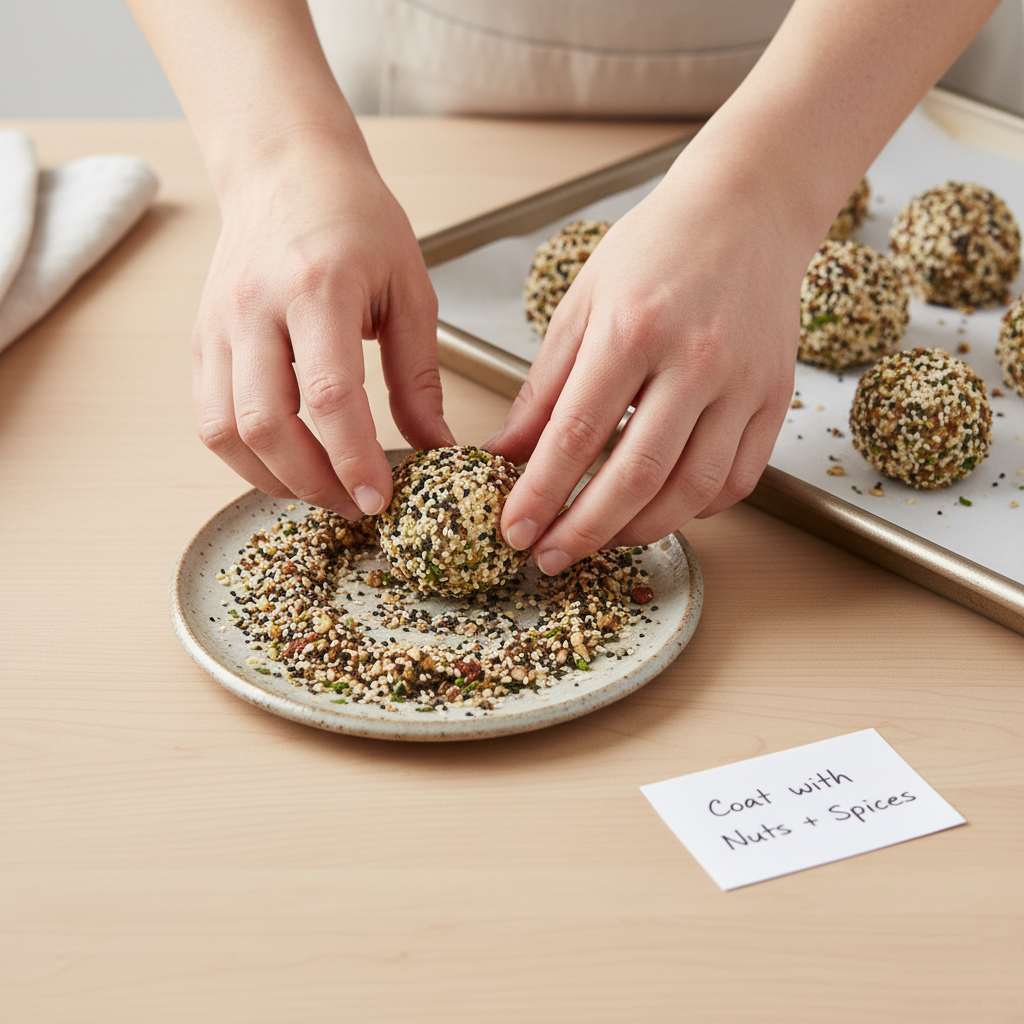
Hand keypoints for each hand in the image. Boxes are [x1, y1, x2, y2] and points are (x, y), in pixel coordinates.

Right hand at [193, 135, 452, 516]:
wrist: (285, 167)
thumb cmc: (355, 219)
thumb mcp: (409, 289)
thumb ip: (418, 375)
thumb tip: (435, 446)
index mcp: (318, 286)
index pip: (329, 395)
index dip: (354, 458)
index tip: (380, 497)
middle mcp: (255, 307)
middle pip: (265, 424)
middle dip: (314, 483)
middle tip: (355, 505)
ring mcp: (217, 325)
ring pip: (225, 430)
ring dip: (274, 479)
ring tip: (323, 491)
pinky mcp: (200, 339)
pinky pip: (208, 418)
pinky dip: (246, 456)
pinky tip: (285, 464)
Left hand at [487, 160, 808, 574]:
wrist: (748, 209)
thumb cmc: (655, 249)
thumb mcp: (582, 305)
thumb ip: (544, 388)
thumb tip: (507, 455)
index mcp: (633, 328)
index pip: (578, 433)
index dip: (542, 493)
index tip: (515, 532)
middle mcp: (696, 360)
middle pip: (638, 474)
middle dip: (585, 530)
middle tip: (549, 558)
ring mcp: (744, 383)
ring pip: (693, 489)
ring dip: (639, 530)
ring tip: (598, 540)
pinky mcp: (775, 398)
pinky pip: (737, 479)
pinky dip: (695, 509)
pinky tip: (660, 510)